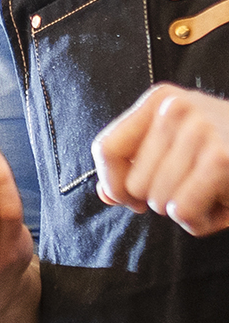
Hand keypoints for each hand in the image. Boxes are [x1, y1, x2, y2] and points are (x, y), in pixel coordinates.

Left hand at [94, 84, 228, 235]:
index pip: (105, 148)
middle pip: (133, 184)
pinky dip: (199, 222)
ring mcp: (200, 129)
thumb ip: (138, 169)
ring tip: (214, 194)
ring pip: (158, 201)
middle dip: (161, 201)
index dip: (115, 184)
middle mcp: (176, 108)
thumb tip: (107, 194)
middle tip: (196, 190)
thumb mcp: (179, 151)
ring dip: (185, 212)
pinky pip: (183, 210)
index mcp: (159, 100)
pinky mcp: (222, 158)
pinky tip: (222, 206)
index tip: (133, 199)